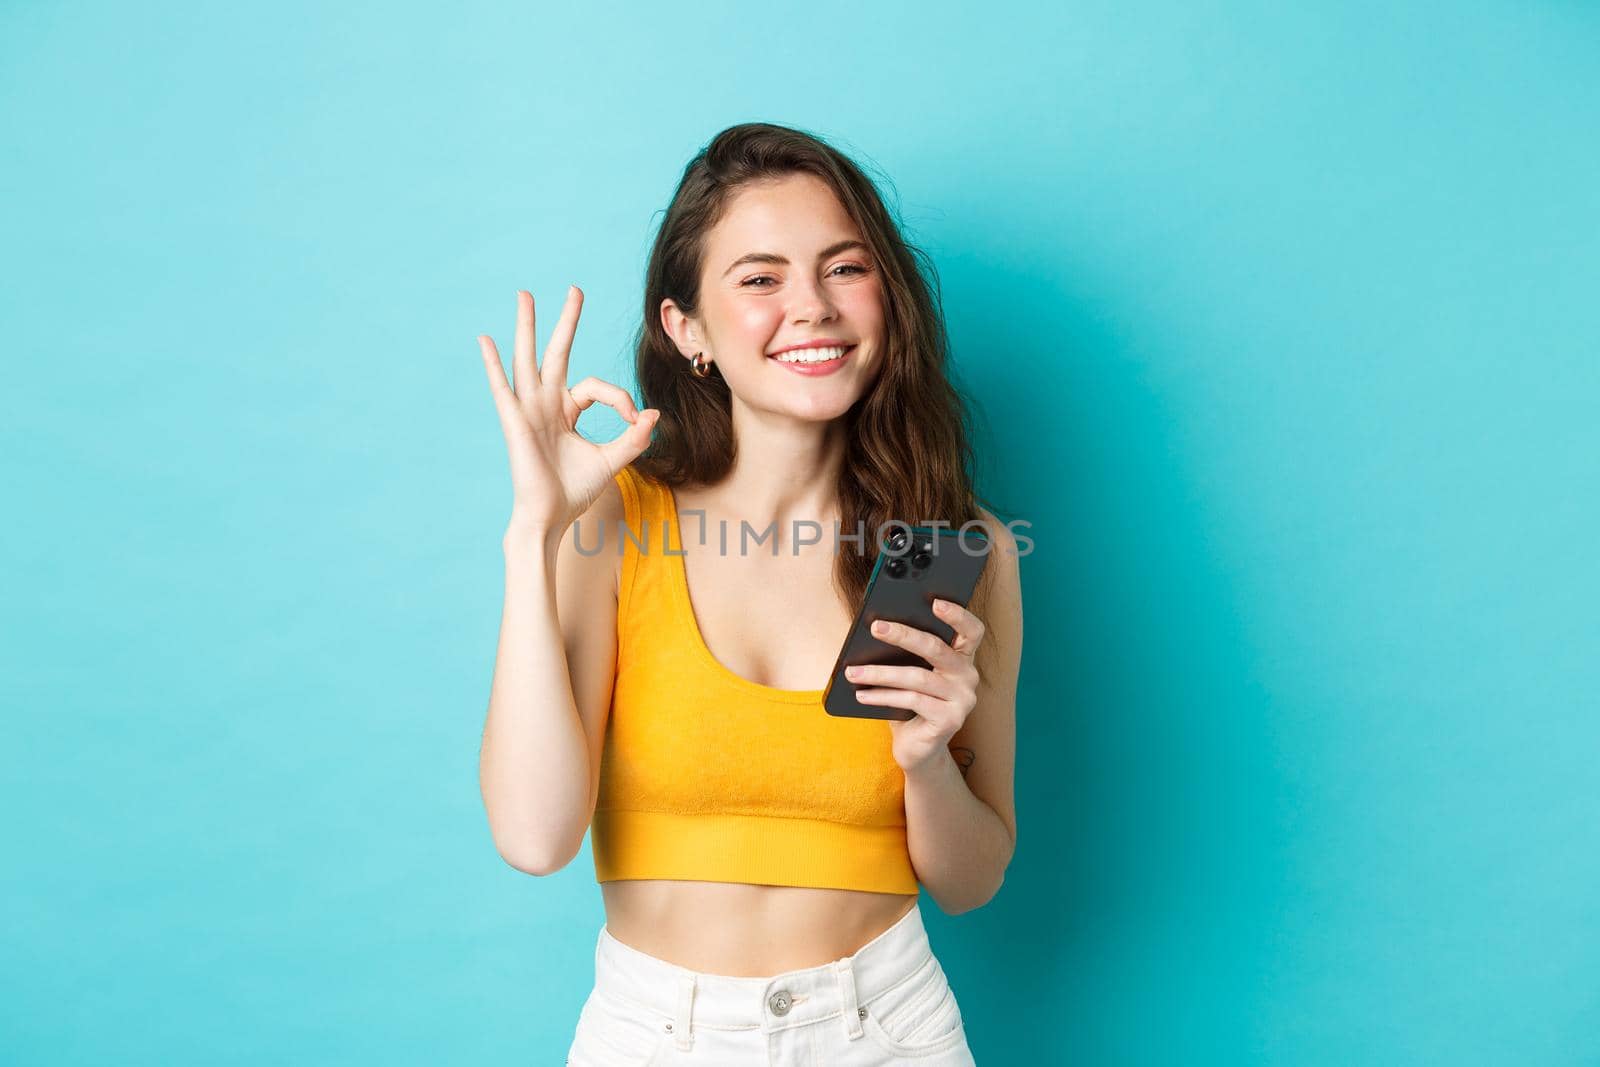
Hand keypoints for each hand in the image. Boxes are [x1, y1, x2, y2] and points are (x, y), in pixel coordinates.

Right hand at [478, 288, 659, 531]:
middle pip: (557, 353)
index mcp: (567, 411)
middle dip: (566, 322)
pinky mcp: (515, 422)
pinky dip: (493, 364)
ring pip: (528, 359)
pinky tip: (485, 340)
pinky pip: (502, 388)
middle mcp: (546, 404)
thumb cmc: (574, 491)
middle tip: (575, 289)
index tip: (635, 419)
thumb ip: (633, 437)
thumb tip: (653, 414)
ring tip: (524, 295)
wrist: (551, 517)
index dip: (620, 398)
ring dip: (527, 326)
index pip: (596, 386)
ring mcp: (529, 410)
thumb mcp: (612, 460)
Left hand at [843, 598, 986, 774]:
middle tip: (876, 627)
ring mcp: (962, 700)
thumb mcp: (909, 673)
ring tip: (853, 672)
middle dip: (903, 635)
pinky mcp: (950, 720)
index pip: (972, 630)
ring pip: (918, 677)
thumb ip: (906, 653)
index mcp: (962, 658)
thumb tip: (879, 627)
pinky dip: (882, 696)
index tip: (935, 602)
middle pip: (937, 648)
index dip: (958, 615)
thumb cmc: (910, 705)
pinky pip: (911, 701)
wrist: (917, 749)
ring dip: (880, 673)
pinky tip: (862, 694)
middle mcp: (968, 676)